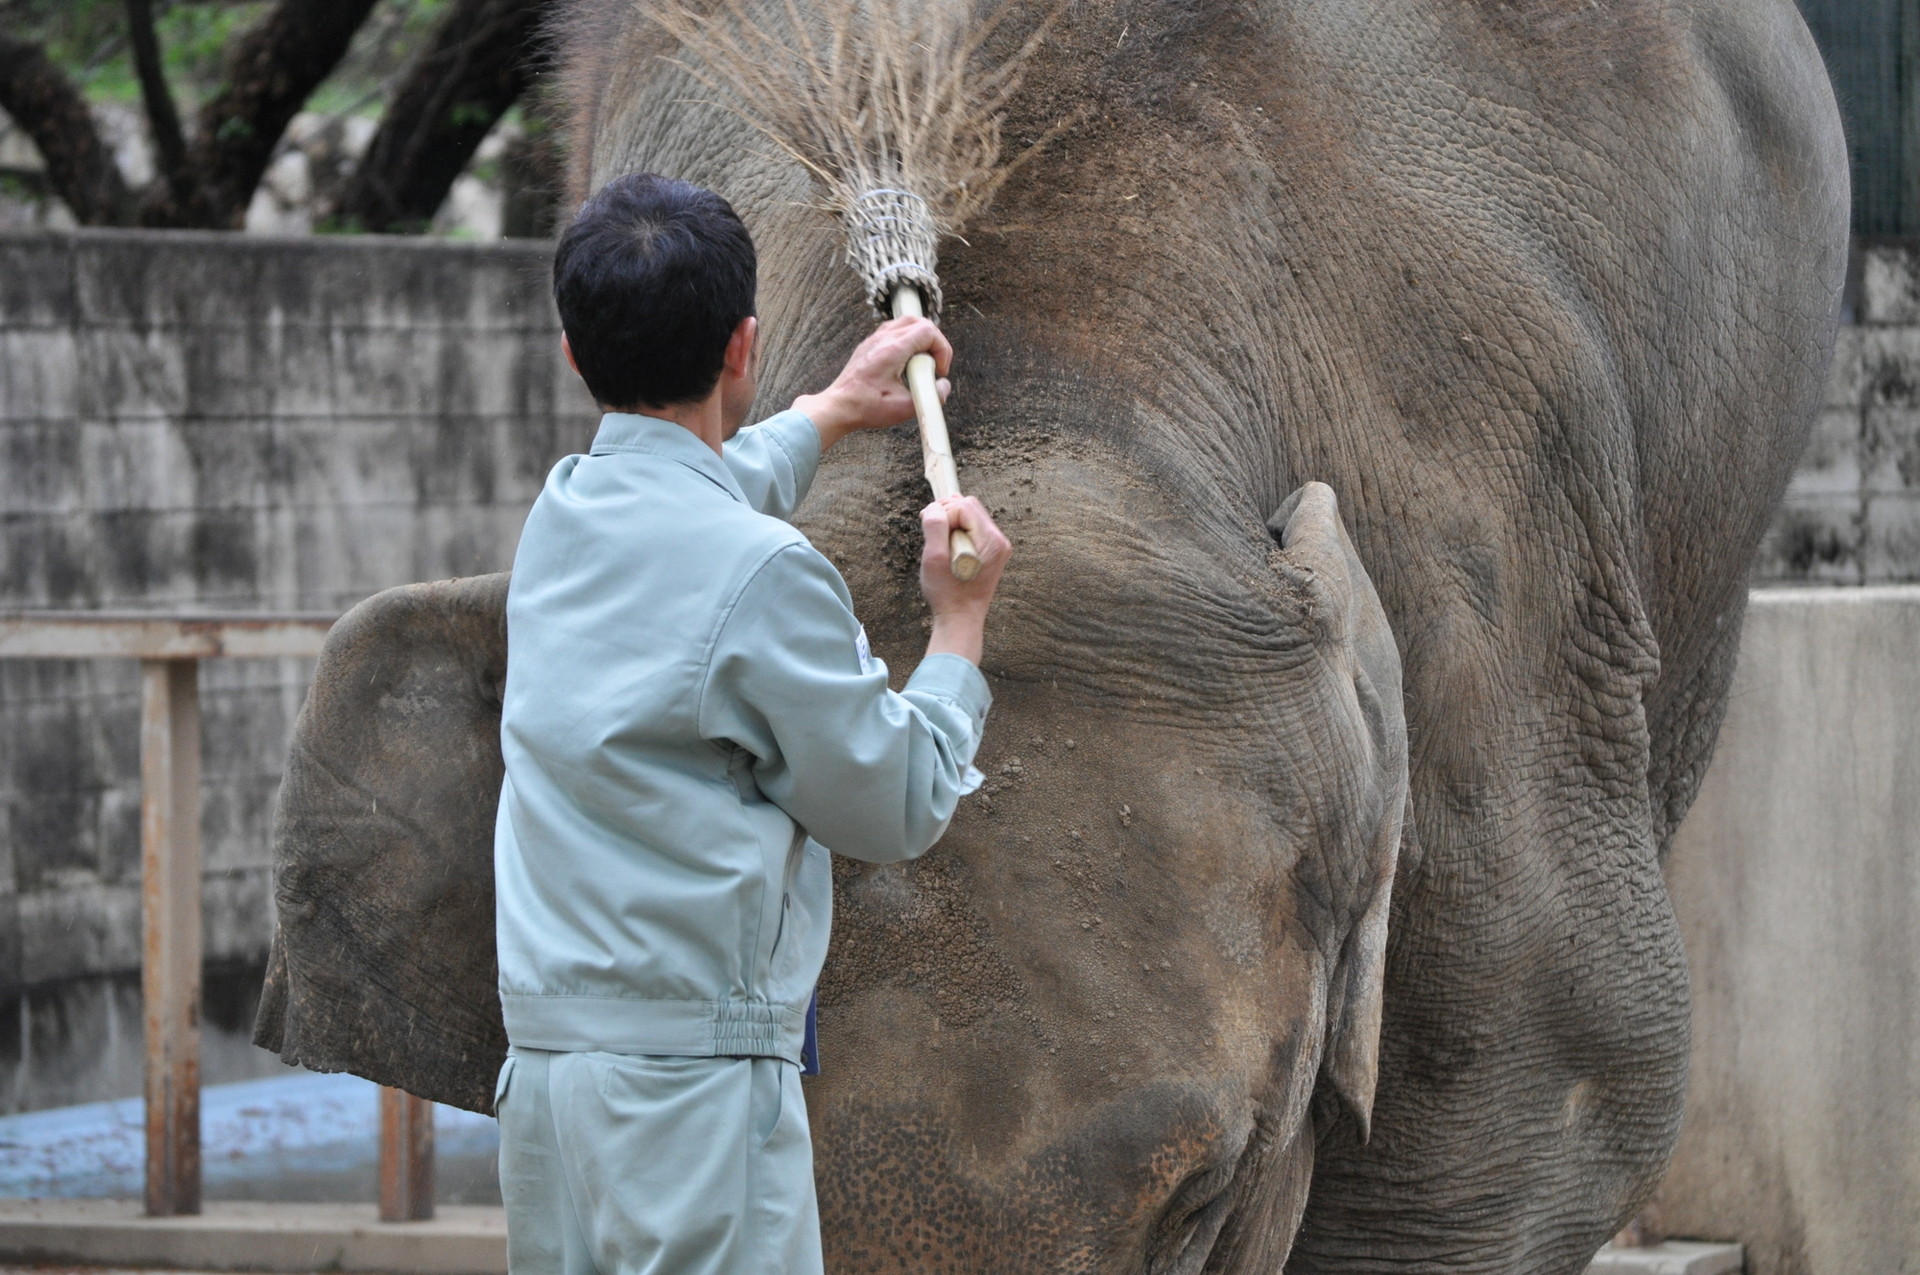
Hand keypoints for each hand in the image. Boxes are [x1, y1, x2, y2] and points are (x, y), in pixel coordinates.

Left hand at [792, 317, 952, 449]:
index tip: (939, 370)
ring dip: (920, 341)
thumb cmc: (865, 407)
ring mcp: (874, 340)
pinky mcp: (869, 346)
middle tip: (933, 364)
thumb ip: (932, 397)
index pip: (928, 331)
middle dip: (934, 342)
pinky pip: (894, 332)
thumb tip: (943, 387)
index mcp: (893, 349)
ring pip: (906, 324)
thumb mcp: (905, 408)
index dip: (942, 349)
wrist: (838, 407)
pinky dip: (907, 342)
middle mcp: (883, 339)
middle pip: (919, 321)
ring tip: (920, 365)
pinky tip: (905, 365)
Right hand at [920, 496, 1010, 665]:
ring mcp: (996, 546)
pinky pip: (971, 528)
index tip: (932, 535)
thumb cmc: (948, 594)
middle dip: (947, 514)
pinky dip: (956, 531)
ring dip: (950, 523)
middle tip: (932, 534)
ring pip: (969, 515)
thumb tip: (935, 507)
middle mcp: (999, 540)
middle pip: (969, 505)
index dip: (943, 514)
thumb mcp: (935, 559)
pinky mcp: (990, 551)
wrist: (961, 619)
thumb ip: (935, 528)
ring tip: (940, 543)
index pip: (962, 506)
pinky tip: (947, 547)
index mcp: (991, 541)